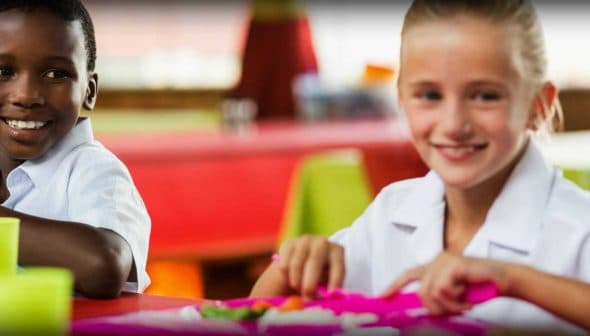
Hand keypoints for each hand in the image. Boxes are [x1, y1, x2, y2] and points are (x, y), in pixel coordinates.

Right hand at [276, 235, 344, 297]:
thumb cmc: (320, 276)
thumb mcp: (327, 282)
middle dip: (310, 282)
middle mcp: (322, 243)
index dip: (335, 280)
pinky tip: (289, 278)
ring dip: (296, 280)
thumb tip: (324, 302)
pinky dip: (286, 275)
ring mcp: (304, 241)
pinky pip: (284, 263)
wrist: (303, 261)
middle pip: (315, 261)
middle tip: (307, 297)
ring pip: (297, 264)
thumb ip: (326, 291)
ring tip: (298, 288)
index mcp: (337, 251)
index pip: (338, 265)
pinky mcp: (289, 244)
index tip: (330, 295)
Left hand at [381, 251, 510, 315]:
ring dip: (449, 306)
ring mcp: (445, 260)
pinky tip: (468, 297)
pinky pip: (443, 290)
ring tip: (464, 303)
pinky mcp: (453, 264)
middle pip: (421, 292)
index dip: (394, 285)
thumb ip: (438, 295)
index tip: (382, 297)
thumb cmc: (480, 288)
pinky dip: (456, 300)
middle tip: (455, 310)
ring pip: (431, 293)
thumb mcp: (454, 294)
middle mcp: (437, 260)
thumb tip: (423, 306)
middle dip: (436, 308)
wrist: (504, 280)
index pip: (410, 274)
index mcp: (435, 266)